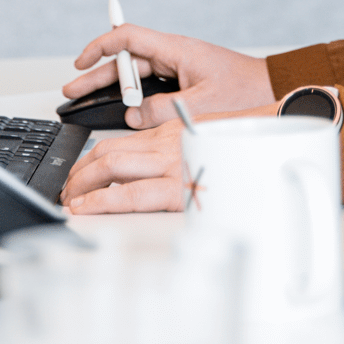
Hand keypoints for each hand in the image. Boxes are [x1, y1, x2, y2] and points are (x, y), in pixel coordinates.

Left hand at [60, 103, 280, 212]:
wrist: (279, 136)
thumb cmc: (249, 142)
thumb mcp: (206, 140)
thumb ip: (179, 151)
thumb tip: (156, 169)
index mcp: (171, 133)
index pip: (117, 142)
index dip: (90, 160)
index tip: (78, 176)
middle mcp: (167, 145)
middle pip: (106, 154)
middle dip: (78, 176)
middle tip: (65, 194)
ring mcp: (172, 164)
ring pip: (111, 169)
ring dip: (81, 187)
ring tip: (68, 203)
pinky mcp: (180, 187)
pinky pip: (132, 194)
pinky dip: (102, 201)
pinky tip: (87, 210)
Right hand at [66, 26, 274, 128]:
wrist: (273, 89)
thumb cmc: (246, 91)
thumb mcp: (201, 105)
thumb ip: (163, 110)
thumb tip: (134, 117)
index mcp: (176, 49)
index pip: (128, 37)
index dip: (101, 47)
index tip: (81, 62)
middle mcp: (174, 54)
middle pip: (126, 58)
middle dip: (97, 72)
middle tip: (73, 87)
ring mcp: (178, 66)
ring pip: (137, 73)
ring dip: (113, 86)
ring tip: (87, 98)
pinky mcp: (184, 79)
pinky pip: (151, 84)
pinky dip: (133, 95)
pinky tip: (122, 108)